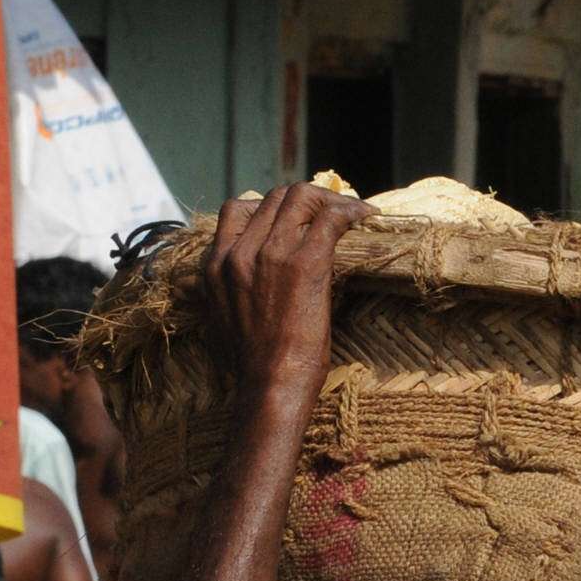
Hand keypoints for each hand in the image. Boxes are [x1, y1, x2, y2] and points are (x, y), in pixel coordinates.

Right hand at [203, 183, 368, 406]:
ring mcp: (270, 254)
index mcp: (215, 264)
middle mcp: (238, 251)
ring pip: (300, 197)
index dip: (272, 207)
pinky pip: (330, 218)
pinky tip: (365, 216)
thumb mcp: (225, 314)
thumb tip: (253, 278)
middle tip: (332, 213)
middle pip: (274, 197)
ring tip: (350, 213)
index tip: (298, 218)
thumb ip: (232, 286)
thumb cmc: (254, 361)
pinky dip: (350, 210)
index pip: (239, 209)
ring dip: (329, 200)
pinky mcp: (304, 263)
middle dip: (307, 200)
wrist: (269, 383)